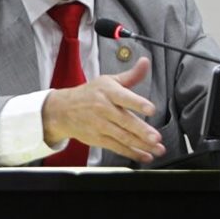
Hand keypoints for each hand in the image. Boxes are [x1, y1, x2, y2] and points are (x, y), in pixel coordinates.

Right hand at [42, 57, 164, 163]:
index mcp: (108, 92)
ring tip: (157, 148)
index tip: (151, 109)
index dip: (138, 103)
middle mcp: (104, 109)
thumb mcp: (108, 81)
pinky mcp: (98, 139)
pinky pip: (117, 147)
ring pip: (123, 137)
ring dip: (141, 145)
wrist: (62, 110)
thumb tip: (145, 62)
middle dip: (142, 130)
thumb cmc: (89, 94)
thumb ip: (131, 75)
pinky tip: (145, 155)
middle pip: (125, 121)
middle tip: (155, 137)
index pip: (124, 98)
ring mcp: (100, 126)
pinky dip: (132, 153)